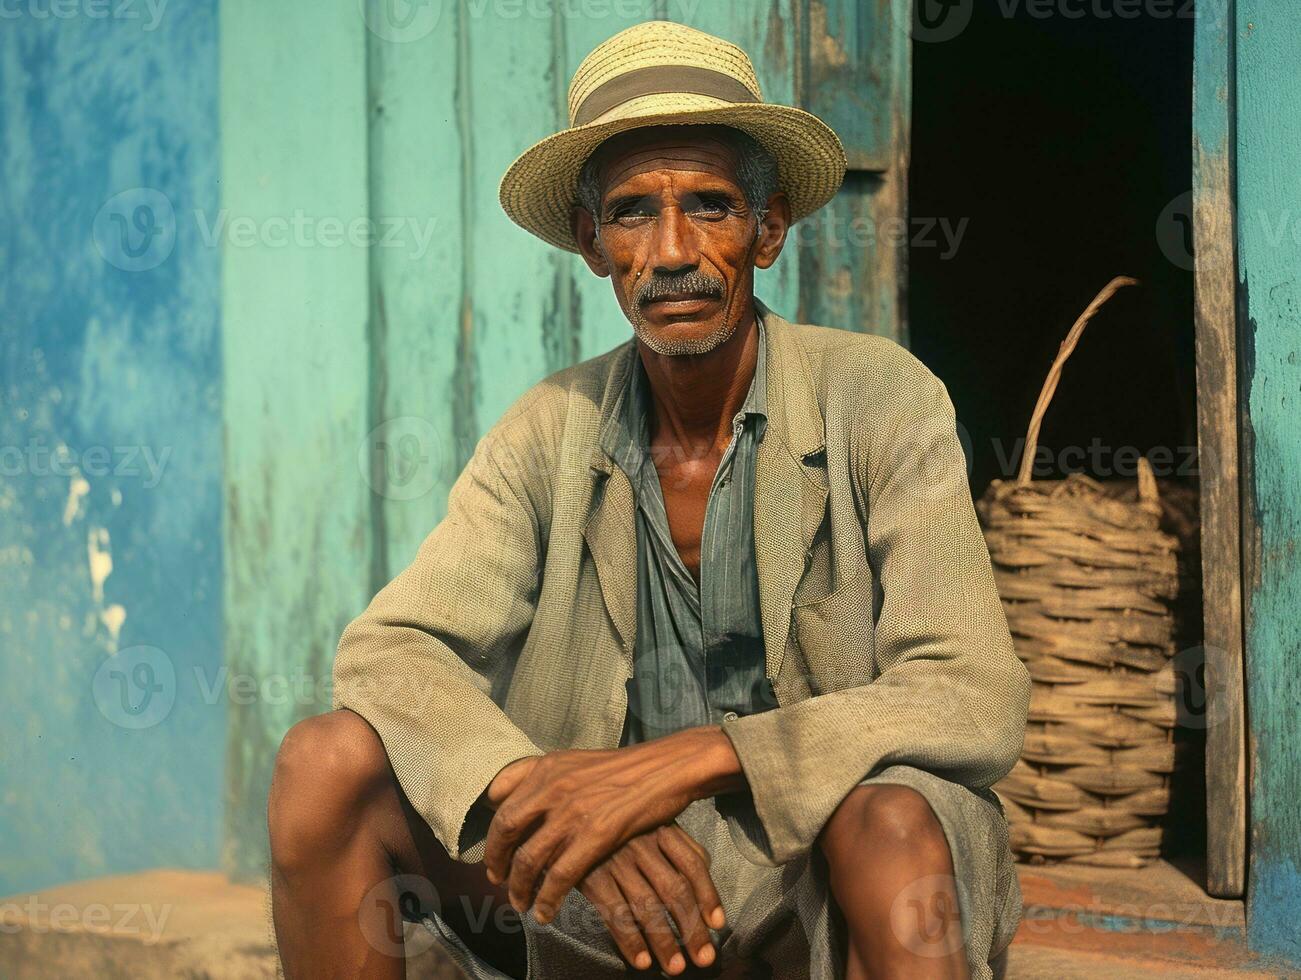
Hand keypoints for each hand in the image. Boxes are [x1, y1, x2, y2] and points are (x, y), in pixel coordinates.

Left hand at [483, 727, 742, 921]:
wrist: (666, 769)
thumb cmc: (622, 768)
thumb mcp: (573, 759)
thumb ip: (536, 773)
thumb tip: (496, 792)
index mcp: (546, 768)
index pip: (501, 807)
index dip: (491, 838)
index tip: (492, 858)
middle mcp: (553, 788)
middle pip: (506, 833)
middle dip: (497, 864)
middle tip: (498, 883)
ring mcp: (573, 812)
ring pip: (529, 859)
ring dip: (519, 888)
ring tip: (520, 903)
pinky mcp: (596, 835)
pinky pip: (560, 876)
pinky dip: (547, 899)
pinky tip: (545, 912)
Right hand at [579, 824, 724, 975]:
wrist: (570, 819)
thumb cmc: (617, 826)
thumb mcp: (649, 824)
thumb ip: (679, 846)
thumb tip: (704, 877)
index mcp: (661, 828)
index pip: (693, 864)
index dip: (709, 895)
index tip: (718, 924)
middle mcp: (641, 843)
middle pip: (675, 890)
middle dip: (692, 928)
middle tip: (704, 958)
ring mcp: (615, 859)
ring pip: (647, 906)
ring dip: (664, 941)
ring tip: (676, 967)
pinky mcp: (590, 876)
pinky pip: (615, 914)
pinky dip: (630, 940)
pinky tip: (642, 961)